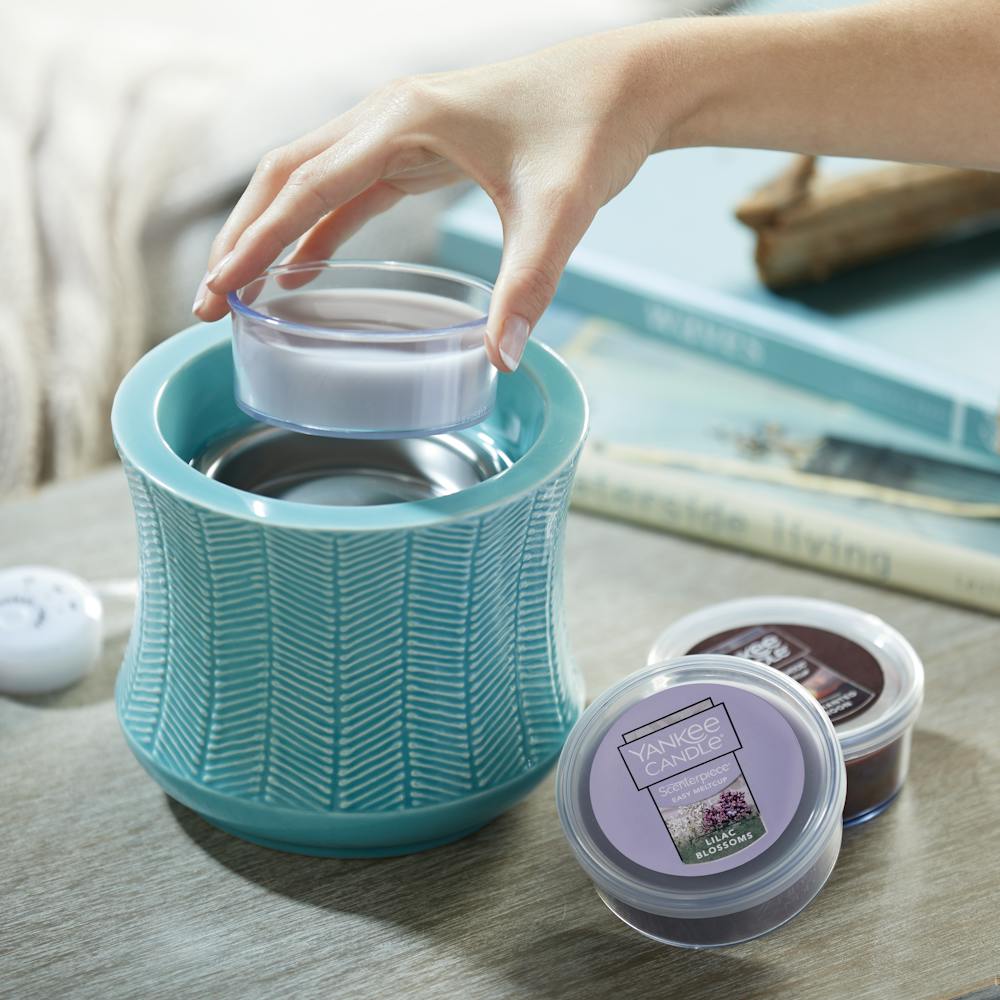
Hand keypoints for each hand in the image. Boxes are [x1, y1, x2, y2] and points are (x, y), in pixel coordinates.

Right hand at [192, 29, 663, 370]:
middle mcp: (388, 115)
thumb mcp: (559, 211)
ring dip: (271, 232)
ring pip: (310, 178)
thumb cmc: (591, 131)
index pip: (307, 187)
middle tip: (211, 303)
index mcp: (404, 119)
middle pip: (286, 176)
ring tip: (241, 291)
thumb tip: (499, 360)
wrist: (624, 86)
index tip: (218, 291)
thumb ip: (526, 285)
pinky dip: (319, 229)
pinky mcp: (419, 147)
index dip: (257, 243)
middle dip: (243, 238)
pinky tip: (304, 271)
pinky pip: (350, 189)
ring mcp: (400, 128)